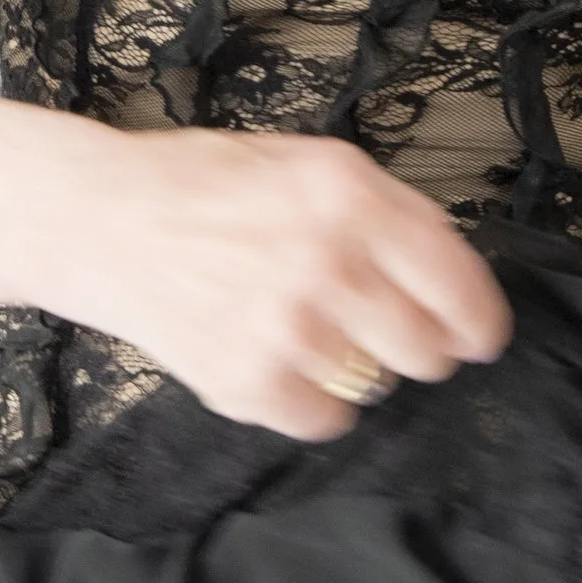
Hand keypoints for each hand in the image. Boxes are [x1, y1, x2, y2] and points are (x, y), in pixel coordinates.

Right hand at [40, 126, 511, 440]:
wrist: (103, 220)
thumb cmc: (205, 184)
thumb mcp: (308, 161)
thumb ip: (385, 209)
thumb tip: (450, 268)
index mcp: (350, 195)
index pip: (457, 283)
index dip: (479, 321)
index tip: (479, 336)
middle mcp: (327, 260)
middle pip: (428, 350)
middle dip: (418, 347)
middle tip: (386, 332)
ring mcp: (286, 327)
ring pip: (377, 386)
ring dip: (356, 368)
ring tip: (308, 331)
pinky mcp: (246, 382)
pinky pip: (326, 421)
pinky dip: (311, 401)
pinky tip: (278, 360)